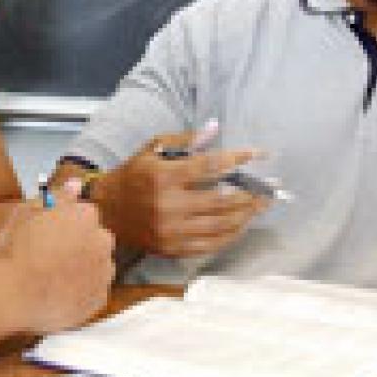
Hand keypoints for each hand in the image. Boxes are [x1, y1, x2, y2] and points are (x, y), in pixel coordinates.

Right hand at [0, 181, 115, 332]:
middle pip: (95, 238)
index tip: (50, 234)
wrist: (11, 297)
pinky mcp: (99, 299)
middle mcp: (101, 241)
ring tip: (54, 277)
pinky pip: (95, 290)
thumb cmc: (14, 253)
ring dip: (83, 267)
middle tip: (50, 255)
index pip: (85, 213)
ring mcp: (103, 272)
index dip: (65, 224)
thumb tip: (75, 184)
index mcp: (85, 215)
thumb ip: (57, 197)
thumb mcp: (27, 213)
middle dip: (79, 244)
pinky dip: (82, 291)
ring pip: (98, 265)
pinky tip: (60, 293)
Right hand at [96, 128, 267, 257]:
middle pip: (222, 201)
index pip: (210, 166)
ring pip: (220, 225)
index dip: (237, 159)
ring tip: (259, 206)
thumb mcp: (154, 149)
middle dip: (250, 194)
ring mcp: (171, 231)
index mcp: (164, 177)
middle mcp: (169, 206)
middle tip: (268, 189)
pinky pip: (210, 245)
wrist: (108, 211)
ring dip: (246, 215)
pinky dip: (230, 235)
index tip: (258, 154)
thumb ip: (186, 140)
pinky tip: (241, 225)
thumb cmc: (133, 175)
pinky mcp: (173, 248)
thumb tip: (215, 128)